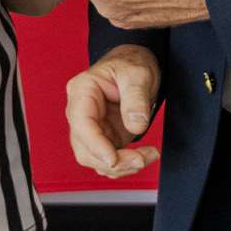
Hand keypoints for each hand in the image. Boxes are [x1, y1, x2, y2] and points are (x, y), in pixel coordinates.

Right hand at [65, 44, 163, 177]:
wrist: (135, 65)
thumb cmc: (131, 64)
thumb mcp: (138, 74)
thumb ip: (136, 99)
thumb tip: (136, 127)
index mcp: (82, 91)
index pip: (81, 124)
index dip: (95, 145)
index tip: (114, 160)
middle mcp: (81, 112)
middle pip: (85, 148)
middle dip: (113, 161)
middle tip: (142, 159)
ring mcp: (92, 128)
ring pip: (96, 160)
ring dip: (121, 166)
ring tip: (149, 156)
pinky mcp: (105, 138)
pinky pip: (109, 160)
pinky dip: (125, 166)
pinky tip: (144, 157)